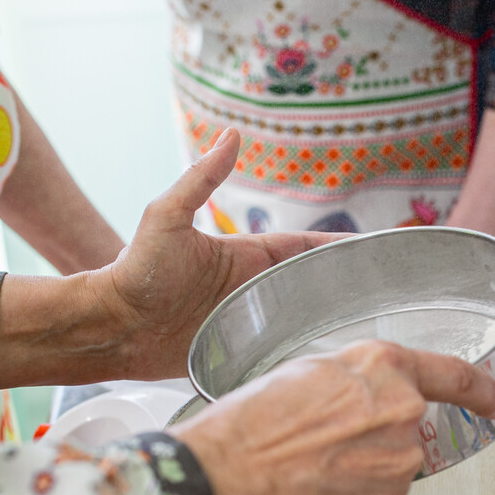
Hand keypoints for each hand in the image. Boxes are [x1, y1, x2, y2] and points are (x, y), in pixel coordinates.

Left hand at [92, 128, 348, 379]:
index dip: (337, 246)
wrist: (111, 326)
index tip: (372, 247)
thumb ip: (200, 180)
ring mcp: (245, 321)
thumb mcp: (167, 218)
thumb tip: (230, 135)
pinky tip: (323, 359)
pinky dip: (298, 353)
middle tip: (384, 291)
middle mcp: (250, 288)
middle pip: (309, 285)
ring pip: (298, 321)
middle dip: (344, 286)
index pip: (304, 248)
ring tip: (366, 328)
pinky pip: (276, 353)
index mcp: (244, 256)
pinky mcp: (236, 353)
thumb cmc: (135, 271)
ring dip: (325, 323)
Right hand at [170, 340, 494, 494]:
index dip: (480, 389)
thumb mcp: (305, 372)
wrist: (232, 478)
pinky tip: (314, 491)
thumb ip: (353, 381)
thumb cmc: (252, 423)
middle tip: (318, 441)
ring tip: (308, 466)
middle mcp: (403, 411)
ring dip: (358, 468)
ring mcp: (400, 463)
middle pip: (404, 427)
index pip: (453, 374)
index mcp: (383, 366)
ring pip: (389, 465)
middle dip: (370, 437)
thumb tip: (360, 400)